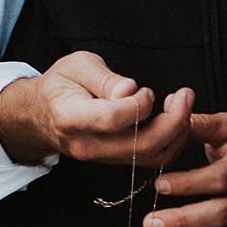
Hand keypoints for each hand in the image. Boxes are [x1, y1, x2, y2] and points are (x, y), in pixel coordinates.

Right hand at [0, 51, 192, 167]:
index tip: (146, 89)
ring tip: (182, 104)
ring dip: (177, 133)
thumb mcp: (77, 65)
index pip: (112, 119)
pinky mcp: (115, 161)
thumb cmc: (60, 84)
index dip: (138, 104)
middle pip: (140, 145)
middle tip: (185, 94)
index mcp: (71, 117)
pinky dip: (172, 141)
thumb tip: (130, 90)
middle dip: (174, 121)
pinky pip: (151, 159)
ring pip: (151, 158)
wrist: (41, 115)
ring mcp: (101, 158)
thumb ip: (104, 78)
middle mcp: (87, 145)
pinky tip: (173, 117)